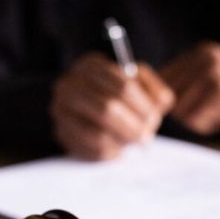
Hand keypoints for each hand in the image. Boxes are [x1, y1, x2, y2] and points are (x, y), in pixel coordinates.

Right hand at [50, 53, 173, 159]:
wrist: (91, 110)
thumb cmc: (121, 97)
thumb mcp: (141, 85)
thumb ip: (155, 90)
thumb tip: (159, 103)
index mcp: (91, 65)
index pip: (123, 86)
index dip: (143, 107)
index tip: (153, 119)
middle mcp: (69, 84)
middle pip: (108, 109)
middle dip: (133, 127)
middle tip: (146, 137)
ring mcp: (60, 110)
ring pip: (97, 133)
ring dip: (122, 142)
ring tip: (132, 142)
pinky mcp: (61, 132)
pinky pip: (89, 149)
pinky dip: (110, 153)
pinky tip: (118, 149)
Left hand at [160, 42, 219, 139]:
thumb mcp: (209, 78)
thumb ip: (181, 81)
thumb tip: (144, 94)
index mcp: (202, 51)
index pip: (162, 77)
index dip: (165, 98)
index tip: (178, 107)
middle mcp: (209, 59)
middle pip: (169, 95)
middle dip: (182, 110)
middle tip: (206, 109)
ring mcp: (218, 76)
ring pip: (180, 110)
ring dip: (194, 119)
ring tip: (215, 112)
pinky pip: (195, 120)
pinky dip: (205, 126)